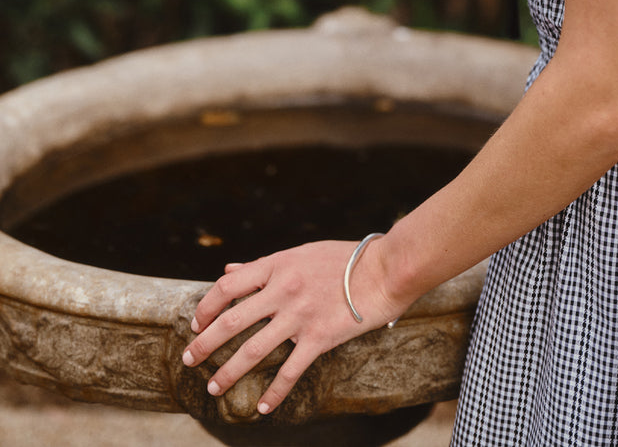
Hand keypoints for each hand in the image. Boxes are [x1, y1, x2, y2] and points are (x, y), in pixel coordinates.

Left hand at [181, 237, 401, 414]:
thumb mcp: (300, 254)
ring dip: (228, 372)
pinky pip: (290, 371)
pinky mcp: (319, 338)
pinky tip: (262, 408)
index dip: (206, 307)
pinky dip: (274, 393)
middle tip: (189, 360)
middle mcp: (283, 290)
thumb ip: (262, 266)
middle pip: (231, 321)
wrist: (384, 270)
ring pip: (253, 350)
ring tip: (213, 387)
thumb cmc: (344, 259)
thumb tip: (228, 270)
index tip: (195, 323)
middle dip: (204, 344)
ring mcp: (300, 315)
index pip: (228, 286)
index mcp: (278, 265)